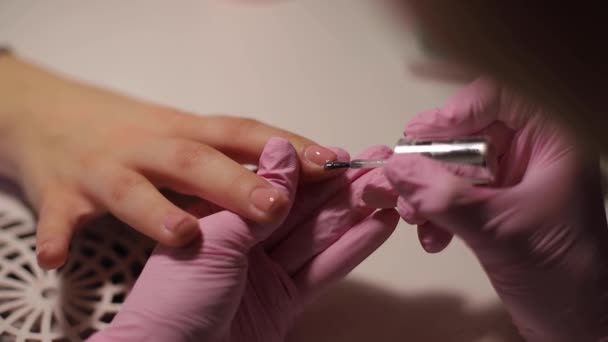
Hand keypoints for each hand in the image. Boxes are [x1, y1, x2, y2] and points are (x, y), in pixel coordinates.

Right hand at [0, 55, 337, 269]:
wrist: (50, 113)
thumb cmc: (133, 132)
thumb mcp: (184, 136)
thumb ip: (231, 155)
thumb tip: (297, 172)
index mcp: (186, 132)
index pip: (243, 134)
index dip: (287, 147)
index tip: (332, 162)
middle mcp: (148, 146)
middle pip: (194, 160)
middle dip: (235, 182)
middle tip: (275, 205)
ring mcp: (102, 169)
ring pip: (129, 188)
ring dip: (155, 211)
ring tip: (183, 234)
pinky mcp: (59, 193)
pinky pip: (57, 217)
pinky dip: (56, 235)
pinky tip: (58, 258)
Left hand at [88, 138, 397, 341]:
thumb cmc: (175, 301)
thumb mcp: (217, 238)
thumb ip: (256, 198)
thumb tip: (281, 149)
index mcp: (218, 217)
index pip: (272, 185)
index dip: (309, 170)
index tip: (342, 154)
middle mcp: (244, 241)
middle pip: (301, 209)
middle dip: (341, 188)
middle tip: (379, 168)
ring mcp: (265, 273)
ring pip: (317, 236)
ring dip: (354, 214)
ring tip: (388, 192)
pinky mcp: (283, 303)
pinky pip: (323, 271)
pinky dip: (351, 250)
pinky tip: (377, 227)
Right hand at [364, 78, 607, 340]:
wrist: (575, 326)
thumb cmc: (565, 277)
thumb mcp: (502, 231)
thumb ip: (446, 198)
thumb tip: (398, 169)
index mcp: (552, 142)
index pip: (501, 97)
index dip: (458, 110)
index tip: (422, 135)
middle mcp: (530, 155)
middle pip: (468, 132)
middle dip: (431, 160)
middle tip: (403, 179)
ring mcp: (511, 181)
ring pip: (455, 165)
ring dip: (426, 190)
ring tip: (412, 216)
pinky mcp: (495, 206)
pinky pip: (454, 194)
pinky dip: (435, 211)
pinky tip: (431, 235)